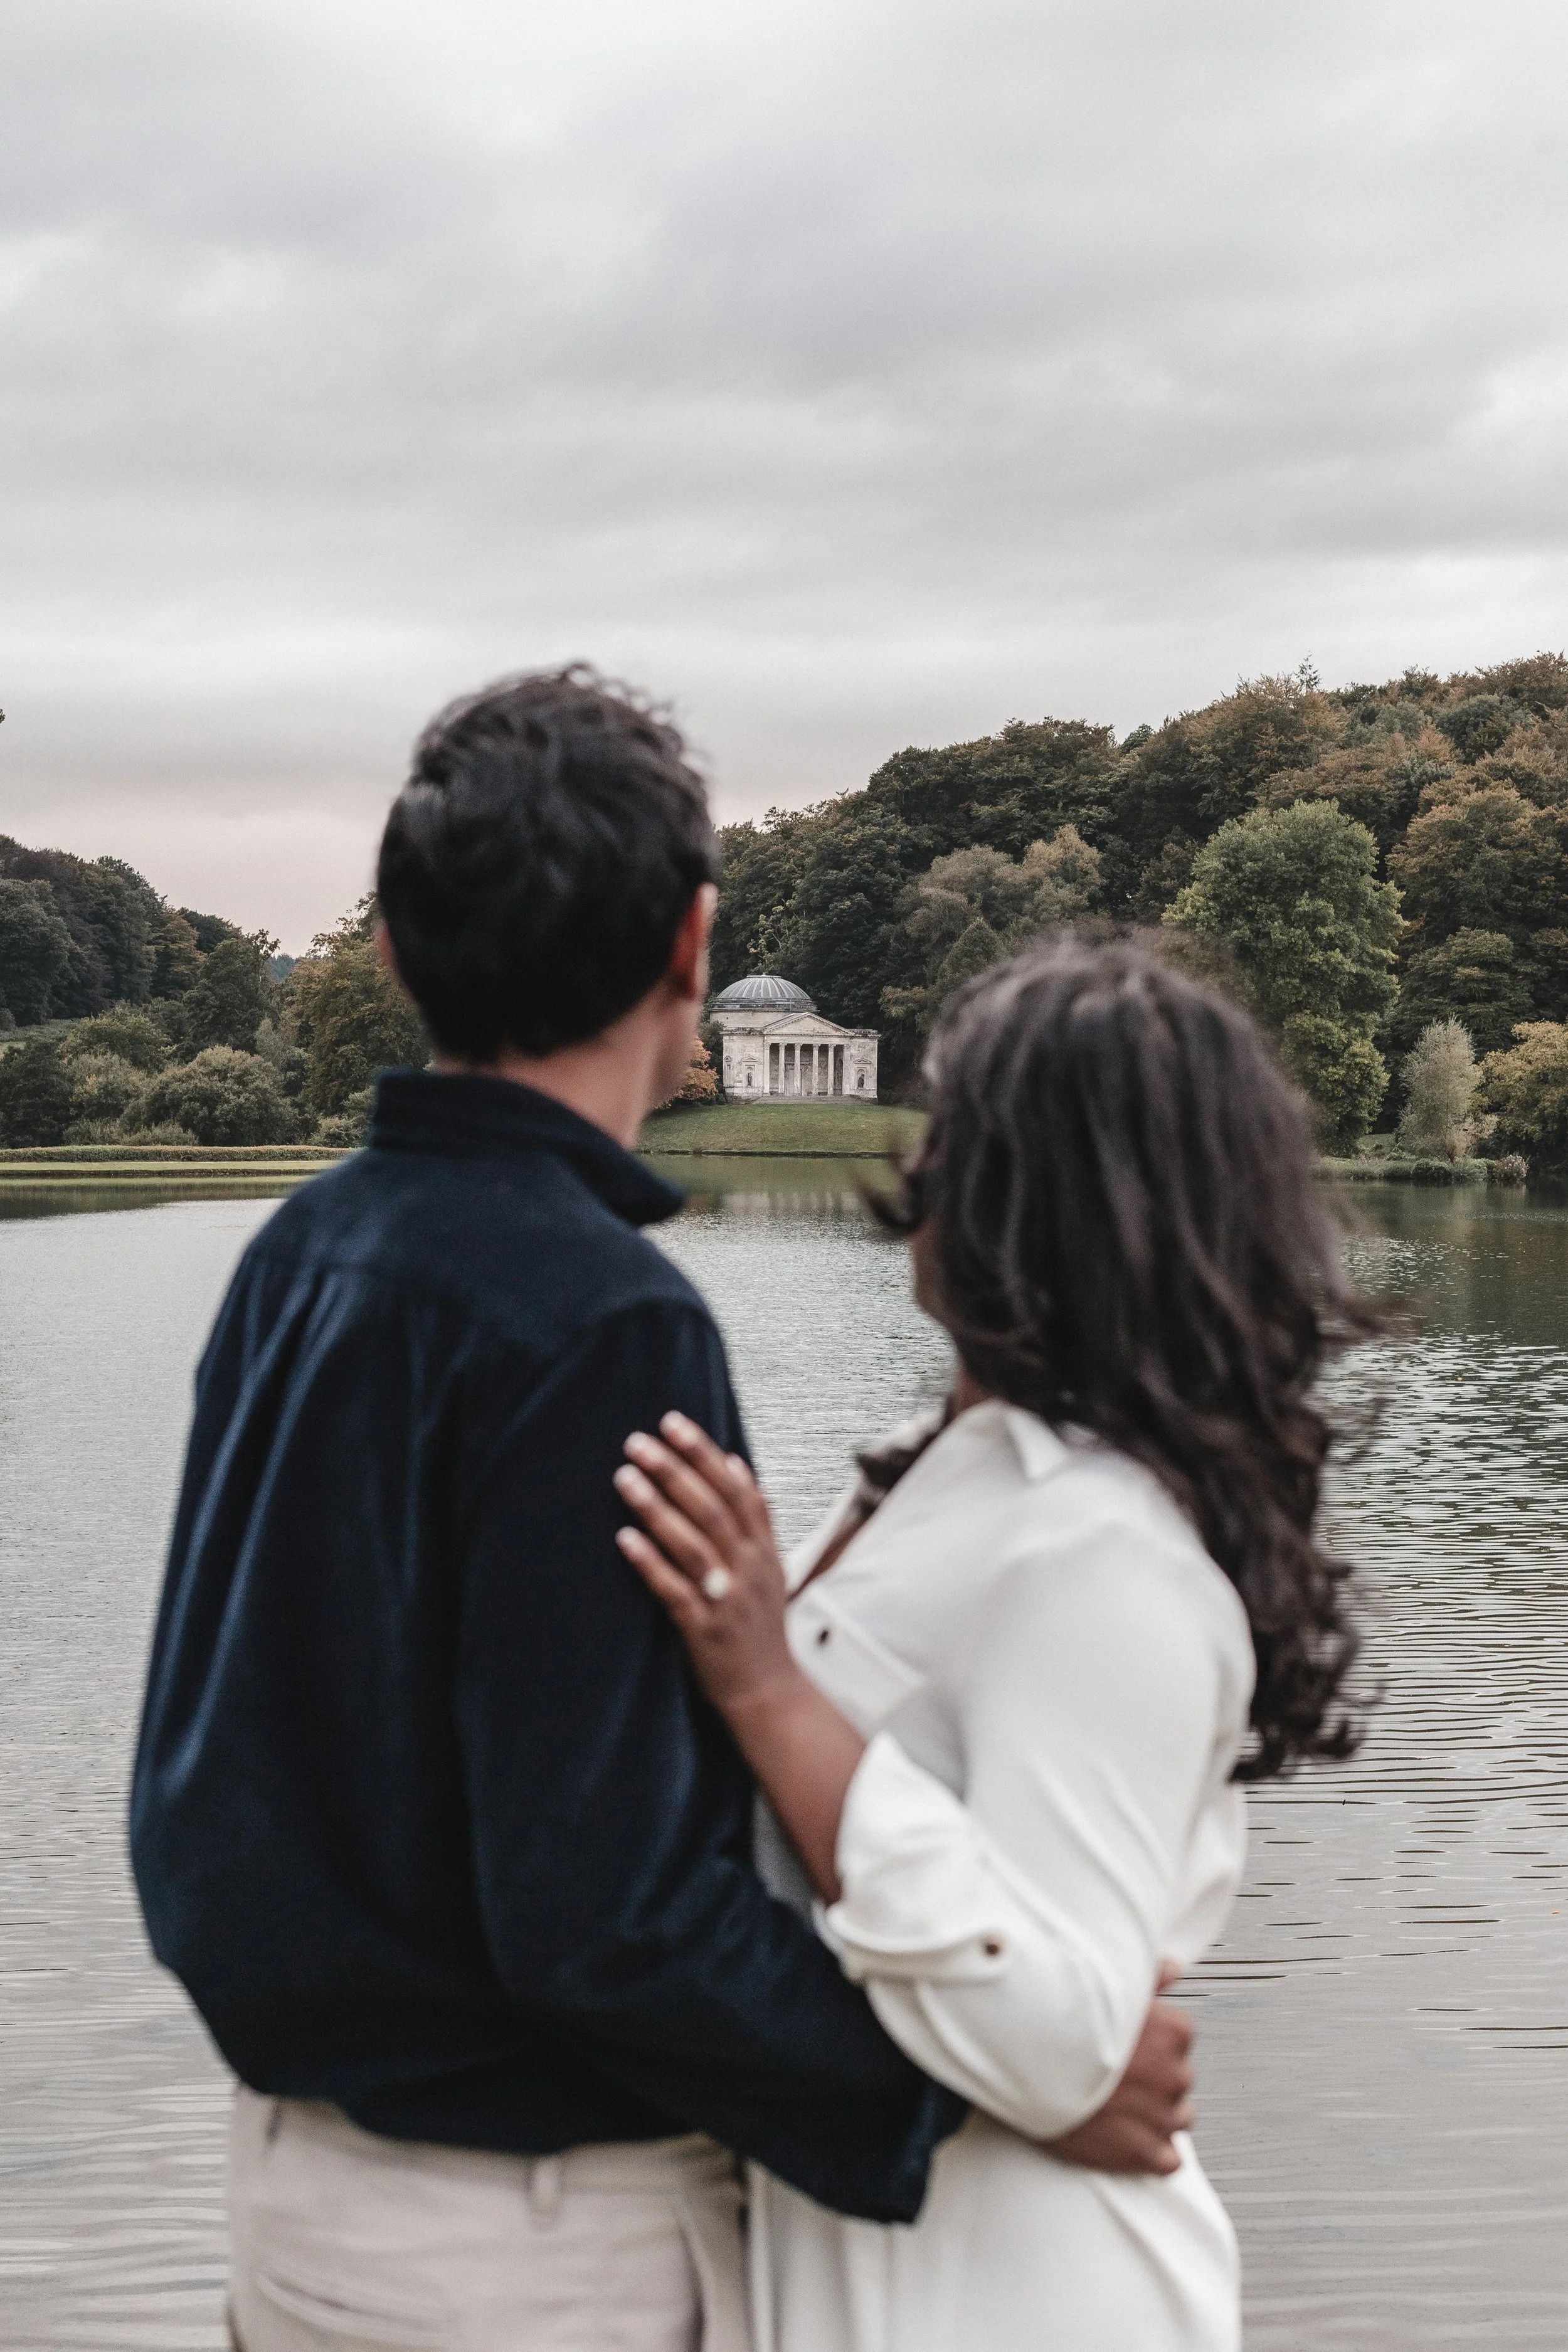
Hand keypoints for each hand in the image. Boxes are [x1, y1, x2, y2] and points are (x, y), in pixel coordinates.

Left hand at [614, 1413, 797, 1718]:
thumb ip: (755, 1516)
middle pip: (712, 1508)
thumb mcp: (770, 1565)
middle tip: (637, 1442)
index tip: (674, 1423)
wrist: (768, 1690)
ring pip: (692, 1543)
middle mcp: (748, 1568)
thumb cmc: (760, 1624)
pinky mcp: (703, 1628)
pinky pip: (674, 1589)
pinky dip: (650, 1562)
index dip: (704, 1453)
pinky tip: (624, 1538)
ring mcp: (726, 1598)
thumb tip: (735, 1462)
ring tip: (625, 1477)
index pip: (736, 1488)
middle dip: (673, 1470)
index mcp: (763, 1549)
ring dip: (656, 1507)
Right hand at [1045, 1966, 1194, 2175]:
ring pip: (1177, 2119)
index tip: (1127, 2046)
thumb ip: (1150, 1979)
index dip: (1151, 2043)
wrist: (1026, 2063)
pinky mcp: (1143, 2154)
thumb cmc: (1064, 2023)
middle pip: (1179, 2080)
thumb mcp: (1109, 1986)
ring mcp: (1162, 2118)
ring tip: (1116, 2104)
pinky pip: (1168, 2160)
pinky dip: (1151, 2152)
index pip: (1181, 2040)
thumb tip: (1171, 1969)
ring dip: (1153, 2114)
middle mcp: (1177, 2075)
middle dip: (1153, 2080)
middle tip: (1116, 2074)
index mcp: (1175, 2032)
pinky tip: (1124, 2135)